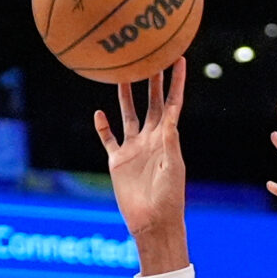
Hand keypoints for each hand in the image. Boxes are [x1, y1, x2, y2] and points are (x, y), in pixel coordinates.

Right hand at [93, 61, 188, 268]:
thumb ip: (170, 142)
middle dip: (151, 80)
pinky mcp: (118, 161)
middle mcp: (151, 139)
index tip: (178, 58)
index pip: (173, 103)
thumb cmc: (169, 197)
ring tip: (121, 75)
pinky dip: (103, 127)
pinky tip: (98, 113)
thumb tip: (169, 119)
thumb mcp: (173, 167)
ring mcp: (134, 148)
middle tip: (148, 55)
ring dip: (125, 96)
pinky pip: (109, 139)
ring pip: (128, 115)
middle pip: (150, 103)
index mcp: (168, 138)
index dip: (176, 82)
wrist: (152, 222)